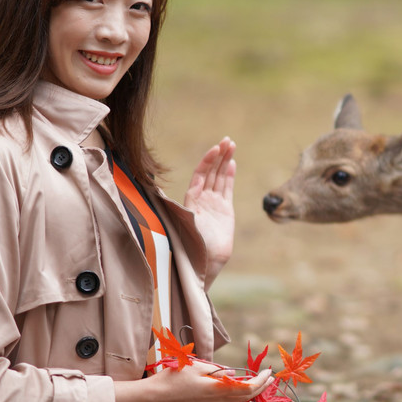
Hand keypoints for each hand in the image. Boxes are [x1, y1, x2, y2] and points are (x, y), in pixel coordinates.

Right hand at [114, 362, 274, 401]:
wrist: (154, 397)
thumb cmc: (173, 377)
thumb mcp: (197, 367)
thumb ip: (217, 371)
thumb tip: (233, 374)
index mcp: (217, 390)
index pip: (247, 389)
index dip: (261, 382)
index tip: (269, 372)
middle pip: (245, 397)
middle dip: (261, 388)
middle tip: (271, 379)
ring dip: (250, 393)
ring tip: (260, 384)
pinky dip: (238, 397)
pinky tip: (240, 390)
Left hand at [184, 138, 235, 280]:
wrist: (205, 261)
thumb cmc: (192, 244)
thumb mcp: (185, 224)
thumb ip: (184, 209)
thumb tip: (169, 195)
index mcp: (191, 199)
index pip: (200, 175)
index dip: (207, 161)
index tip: (215, 149)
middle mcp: (202, 199)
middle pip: (212, 172)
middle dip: (219, 155)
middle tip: (228, 140)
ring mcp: (214, 203)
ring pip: (220, 177)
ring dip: (225, 161)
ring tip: (232, 145)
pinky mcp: (225, 210)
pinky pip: (228, 189)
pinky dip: (230, 176)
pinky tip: (232, 163)